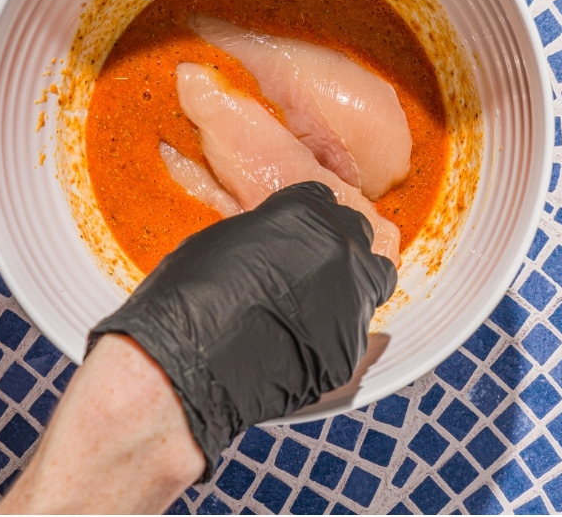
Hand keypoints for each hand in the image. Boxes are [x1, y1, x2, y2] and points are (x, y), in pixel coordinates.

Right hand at [90, 182, 397, 475]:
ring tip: (316, 304)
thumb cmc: (192, 295)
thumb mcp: (230, 237)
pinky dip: (337, 331)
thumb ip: (272, 231)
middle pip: (357, 234)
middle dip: (338, 246)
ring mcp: (351, 296)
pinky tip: (305, 341)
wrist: (189, 363)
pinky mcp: (351, 346)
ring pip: (372, 279)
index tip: (301, 233)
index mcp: (307, 210)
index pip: (326, 199)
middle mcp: (339, 246)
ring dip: (351, 285)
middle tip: (311, 268)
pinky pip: (355, 329)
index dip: (311, 218)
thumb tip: (282, 241)